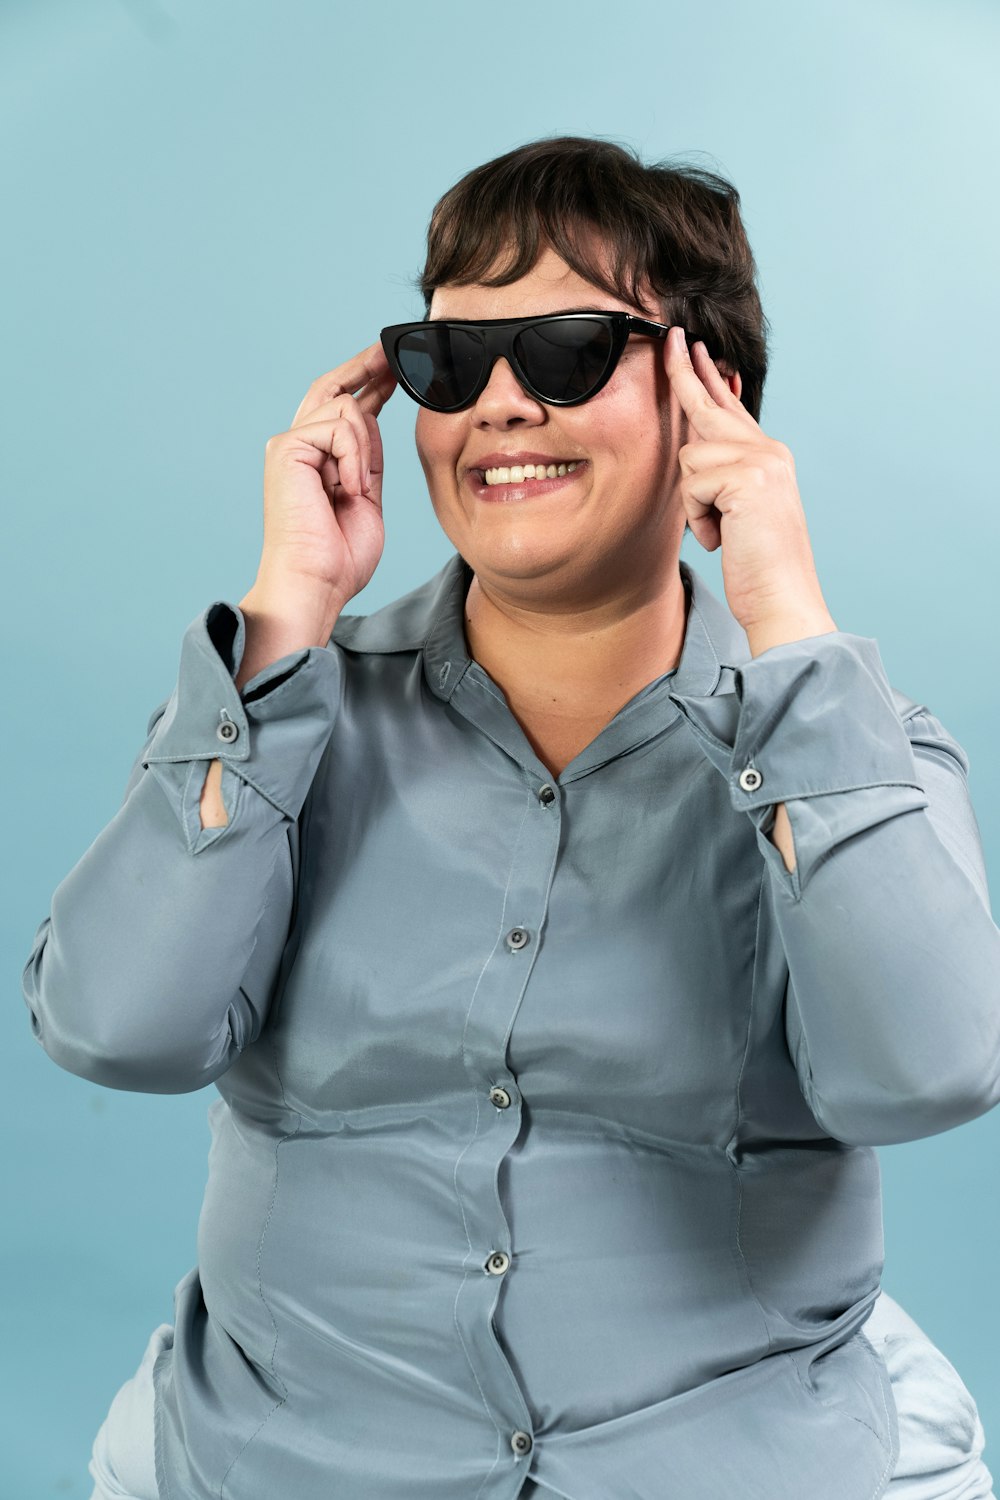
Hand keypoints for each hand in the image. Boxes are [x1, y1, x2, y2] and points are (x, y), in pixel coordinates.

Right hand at [255, 341, 397, 611]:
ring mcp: (289, 446)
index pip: (342, 409)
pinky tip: (346, 488)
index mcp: (317, 461)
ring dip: (363, 450)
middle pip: (331, 388)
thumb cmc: (339, 557)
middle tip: (392, 351)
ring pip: (345, 409)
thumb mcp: (366, 497)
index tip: (394, 368)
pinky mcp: (286, 449)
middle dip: (364, 367)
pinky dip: (353, 458)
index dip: (368, 384)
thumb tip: (372, 415)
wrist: (315, 582)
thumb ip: (367, 457)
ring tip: (355, 491)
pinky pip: (339, 428)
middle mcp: (298, 448)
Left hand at [666, 326, 835, 648]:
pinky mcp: (747, 479)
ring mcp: (762, 461)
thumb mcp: (737, 513)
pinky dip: (698, 520)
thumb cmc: (758, 568)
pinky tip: (722, 539)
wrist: (783, 600)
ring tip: (721, 534)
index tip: (690, 348)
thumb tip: (692, 449)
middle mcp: (769, 451)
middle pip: (710, 405)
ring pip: (690, 457)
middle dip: (684, 372)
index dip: (708, 378)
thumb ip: (722, 478)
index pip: (731, 408)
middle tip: (668, 336)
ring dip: (695, 506)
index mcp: (768, 457)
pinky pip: (692, 486)